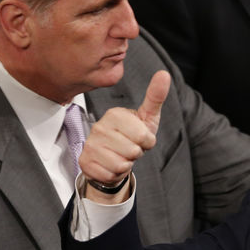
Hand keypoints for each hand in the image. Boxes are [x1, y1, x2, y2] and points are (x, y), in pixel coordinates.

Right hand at [79, 70, 171, 188]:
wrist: (112, 157)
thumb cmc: (132, 136)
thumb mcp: (147, 117)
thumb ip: (155, 97)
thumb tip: (164, 74)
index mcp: (115, 114)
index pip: (143, 136)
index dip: (147, 142)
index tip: (139, 138)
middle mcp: (99, 127)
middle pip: (133, 151)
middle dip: (136, 154)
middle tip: (129, 148)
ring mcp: (90, 144)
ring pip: (121, 165)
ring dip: (126, 165)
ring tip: (120, 156)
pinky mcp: (85, 161)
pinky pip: (110, 175)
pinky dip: (115, 174)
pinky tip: (110, 165)